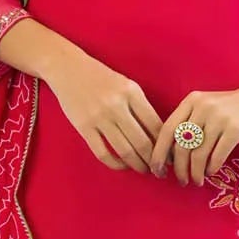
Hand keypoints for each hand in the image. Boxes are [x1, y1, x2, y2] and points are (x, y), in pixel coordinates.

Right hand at [45, 46, 163, 174]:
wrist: (68, 69)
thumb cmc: (102, 78)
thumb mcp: (127, 85)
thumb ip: (141, 107)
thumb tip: (158, 136)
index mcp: (132, 93)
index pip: (155, 125)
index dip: (165, 145)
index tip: (170, 156)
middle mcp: (117, 105)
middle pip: (142, 142)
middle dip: (154, 161)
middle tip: (159, 170)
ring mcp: (99, 117)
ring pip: (124, 151)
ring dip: (137, 165)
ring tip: (144, 170)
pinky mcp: (84, 127)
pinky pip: (103, 153)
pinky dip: (115, 164)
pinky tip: (122, 165)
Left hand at [151, 80, 238, 185]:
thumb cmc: (234, 106)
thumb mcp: (208, 106)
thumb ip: (190, 123)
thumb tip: (171, 155)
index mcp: (191, 101)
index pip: (167, 130)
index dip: (159, 153)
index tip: (157, 170)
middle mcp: (203, 107)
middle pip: (182, 146)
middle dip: (179, 169)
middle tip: (181, 181)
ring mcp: (219, 118)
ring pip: (198, 154)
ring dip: (195, 173)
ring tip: (197, 181)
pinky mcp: (235, 129)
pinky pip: (217, 156)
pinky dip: (211, 168)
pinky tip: (211, 172)